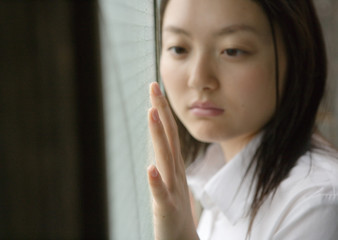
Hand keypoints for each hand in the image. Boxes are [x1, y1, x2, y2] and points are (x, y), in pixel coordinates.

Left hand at [147, 82, 198, 239]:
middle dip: (161, 112)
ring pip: (166, 159)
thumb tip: (159, 147)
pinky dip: (156, 181)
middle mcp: (175, 173)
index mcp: (174, 167)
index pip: (170, 133)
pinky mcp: (167, 210)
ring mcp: (173, 190)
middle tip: (154, 87)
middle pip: (169, 138)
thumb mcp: (172, 182)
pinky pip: (161, 194)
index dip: (164, 111)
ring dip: (160, 136)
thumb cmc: (175, 212)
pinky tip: (151, 169)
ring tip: (153, 115)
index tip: (156, 90)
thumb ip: (167, 164)